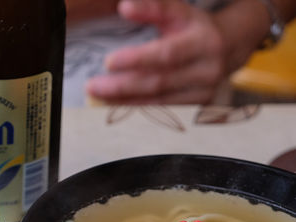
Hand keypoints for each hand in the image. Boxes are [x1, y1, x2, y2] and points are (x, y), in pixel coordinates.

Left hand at [86, 0, 226, 104]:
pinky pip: (162, 109)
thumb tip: (124, 7)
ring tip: (99, 97)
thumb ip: (152, 9)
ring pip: (159, 100)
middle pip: (159, 81)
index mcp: (203, 41)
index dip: (137, 59)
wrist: (229, 46)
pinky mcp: (198, 105)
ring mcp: (204, 91)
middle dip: (122, 86)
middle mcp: (206, 69)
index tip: (108, 62)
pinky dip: (137, 107)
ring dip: (125, 100)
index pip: (166, 54)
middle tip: (93, 86)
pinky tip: (116, 104)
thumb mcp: (178, 13)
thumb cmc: (194, 28)